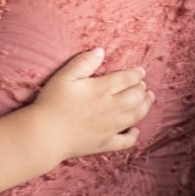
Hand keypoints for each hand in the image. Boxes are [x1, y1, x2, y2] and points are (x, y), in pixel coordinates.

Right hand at [32, 48, 151, 160]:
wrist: (45, 135)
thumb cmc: (51, 103)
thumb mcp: (64, 76)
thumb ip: (83, 62)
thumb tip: (100, 51)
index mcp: (101, 90)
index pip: (127, 79)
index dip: (136, 74)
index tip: (141, 72)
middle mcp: (111, 108)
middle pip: (136, 97)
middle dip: (142, 89)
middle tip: (143, 86)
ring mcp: (110, 127)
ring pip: (136, 116)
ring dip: (145, 107)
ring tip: (149, 100)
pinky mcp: (104, 144)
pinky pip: (125, 141)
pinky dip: (133, 136)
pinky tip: (135, 131)